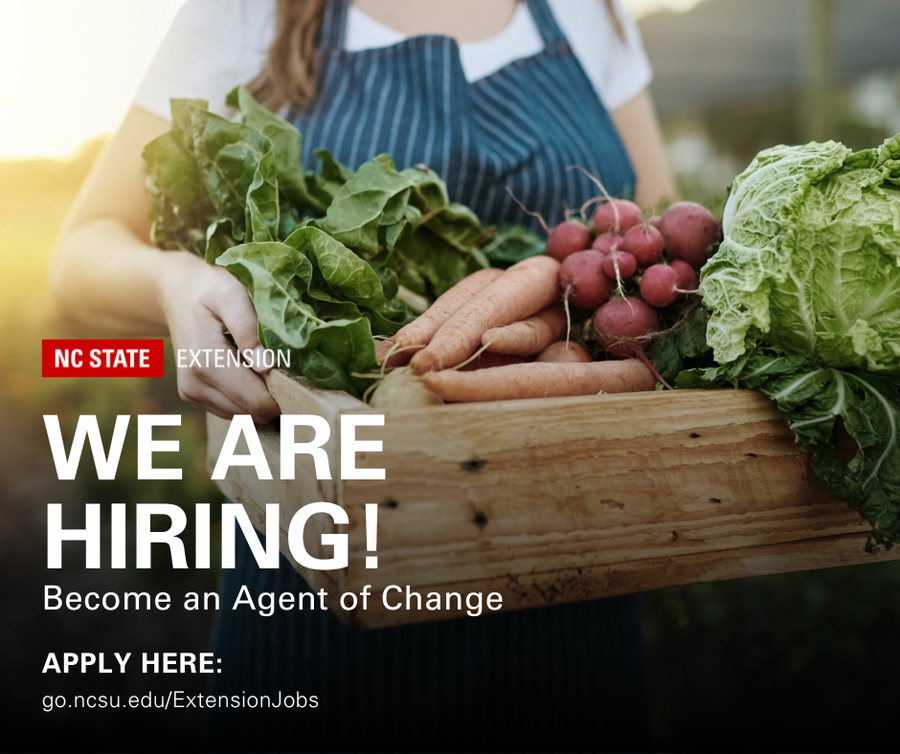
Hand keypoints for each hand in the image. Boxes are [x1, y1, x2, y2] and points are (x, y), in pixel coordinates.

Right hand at [159, 253, 280, 423]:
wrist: (176, 293)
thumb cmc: (209, 289)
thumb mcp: (231, 294)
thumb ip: (248, 328)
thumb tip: (267, 365)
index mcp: (206, 361)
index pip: (254, 401)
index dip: (283, 395)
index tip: (300, 378)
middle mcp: (195, 385)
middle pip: (252, 412)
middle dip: (274, 397)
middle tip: (289, 369)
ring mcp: (193, 394)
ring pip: (243, 416)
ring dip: (260, 399)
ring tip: (266, 366)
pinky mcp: (195, 397)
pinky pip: (233, 411)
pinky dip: (247, 398)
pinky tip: (251, 372)